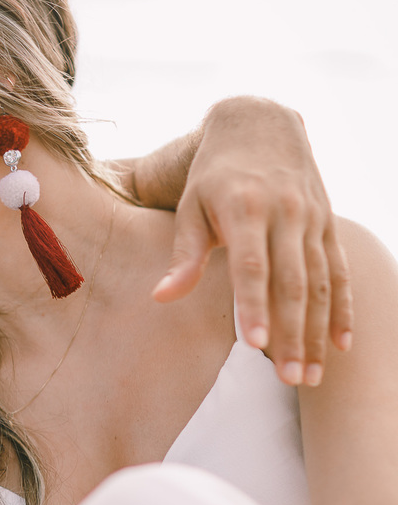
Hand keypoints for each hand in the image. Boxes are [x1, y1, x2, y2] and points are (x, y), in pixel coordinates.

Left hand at [152, 97, 352, 386]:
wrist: (260, 126)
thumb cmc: (212, 176)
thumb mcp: (190, 207)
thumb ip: (183, 254)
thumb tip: (162, 298)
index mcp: (245, 209)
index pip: (252, 266)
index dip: (255, 305)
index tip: (256, 344)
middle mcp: (285, 215)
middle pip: (292, 283)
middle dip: (292, 334)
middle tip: (289, 378)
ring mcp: (312, 221)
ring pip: (320, 284)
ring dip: (317, 332)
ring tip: (310, 376)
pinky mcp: (326, 226)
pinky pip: (339, 273)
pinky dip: (343, 309)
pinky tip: (341, 345)